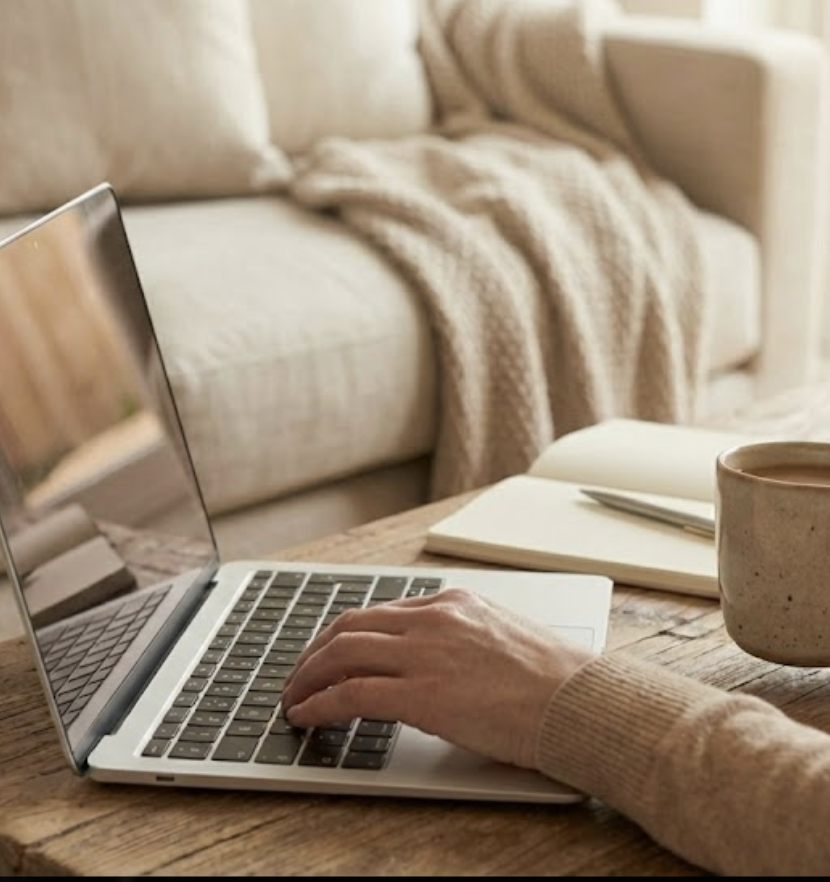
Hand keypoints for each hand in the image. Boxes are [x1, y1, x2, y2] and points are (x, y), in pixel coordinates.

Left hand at [281, 586, 595, 768]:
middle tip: (300, 674)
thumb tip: (438, 665)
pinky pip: (352, 693)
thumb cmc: (555, 680)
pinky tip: (307, 716)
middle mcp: (434, 619)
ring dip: (308, 676)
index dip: (347, 635)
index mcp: (454, 603)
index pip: (381, 612)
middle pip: (351, 625)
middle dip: (316, 651)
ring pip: (342, 653)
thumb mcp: (503, 639)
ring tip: (294, 697)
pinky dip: (320, 703)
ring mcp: (426, 653)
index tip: (332, 652)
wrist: (580, 702)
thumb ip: (463, 641)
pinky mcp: (422, 694)